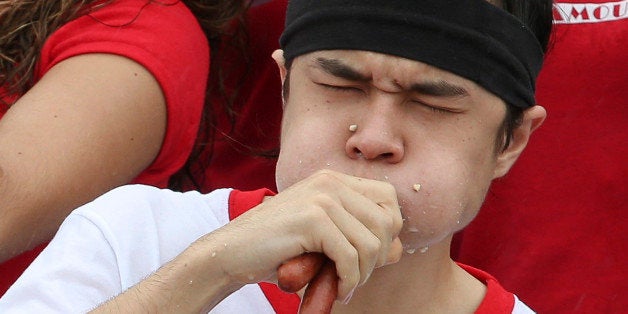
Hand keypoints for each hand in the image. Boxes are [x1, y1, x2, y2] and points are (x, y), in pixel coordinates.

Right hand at [201, 169, 402, 301]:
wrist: (230, 253)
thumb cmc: (276, 248)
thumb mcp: (323, 239)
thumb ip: (358, 237)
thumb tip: (398, 249)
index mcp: (333, 180)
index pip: (389, 200)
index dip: (388, 232)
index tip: (368, 257)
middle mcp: (330, 182)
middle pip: (388, 222)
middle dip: (377, 258)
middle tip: (354, 277)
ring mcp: (322, 198)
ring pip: (372, 243)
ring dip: (362, 274)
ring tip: (342, 285)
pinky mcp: (312, 219)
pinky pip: (351, 257)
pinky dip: (348, 281)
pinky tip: (334, 288)